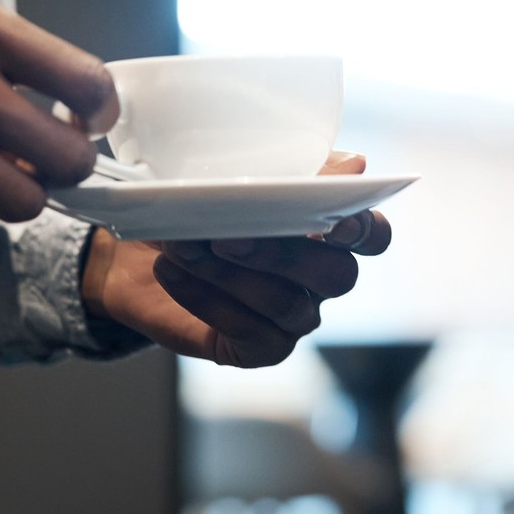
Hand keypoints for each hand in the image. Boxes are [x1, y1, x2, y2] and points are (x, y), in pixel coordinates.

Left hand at [81, 151, 393, 366]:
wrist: (140, 248)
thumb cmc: (202, 205)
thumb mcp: (240, 174)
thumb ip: (298, 171)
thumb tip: (353, 164)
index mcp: (332, 231)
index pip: (374, 236)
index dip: (363, 230)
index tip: (332, 221)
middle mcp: (323, 277)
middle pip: (338, 276)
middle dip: (285, 254)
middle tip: (229, 235)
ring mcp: (296, 317)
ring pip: (288, 304)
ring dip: (231, 273)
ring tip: (184, 246)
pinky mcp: (260, 348)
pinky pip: (248, 332)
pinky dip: (205, 298)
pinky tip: (171, 270)